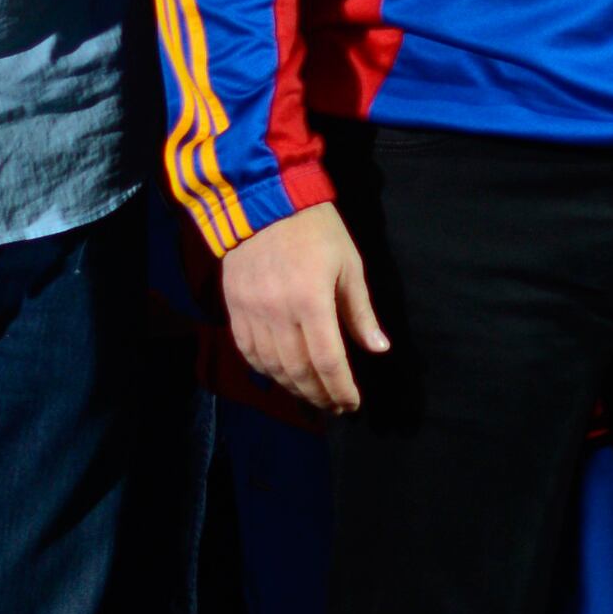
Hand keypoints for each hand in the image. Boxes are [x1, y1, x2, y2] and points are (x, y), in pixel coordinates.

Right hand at [221, 200, 385, 414]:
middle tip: (335, 407)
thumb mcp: (349, 266)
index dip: (340, 388)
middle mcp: (277, 313)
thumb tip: (378, 348)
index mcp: (311, 301)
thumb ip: (360, 312)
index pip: (327, 360)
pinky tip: (282, 378)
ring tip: (313, 397)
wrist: (263, 206)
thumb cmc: (316, 233)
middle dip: (319, 395)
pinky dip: (266, 371)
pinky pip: (248, 353)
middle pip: (298, 370)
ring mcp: (251, 313)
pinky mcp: (233, 310)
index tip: (352, 404)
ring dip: (293, 388)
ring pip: (271, 367)